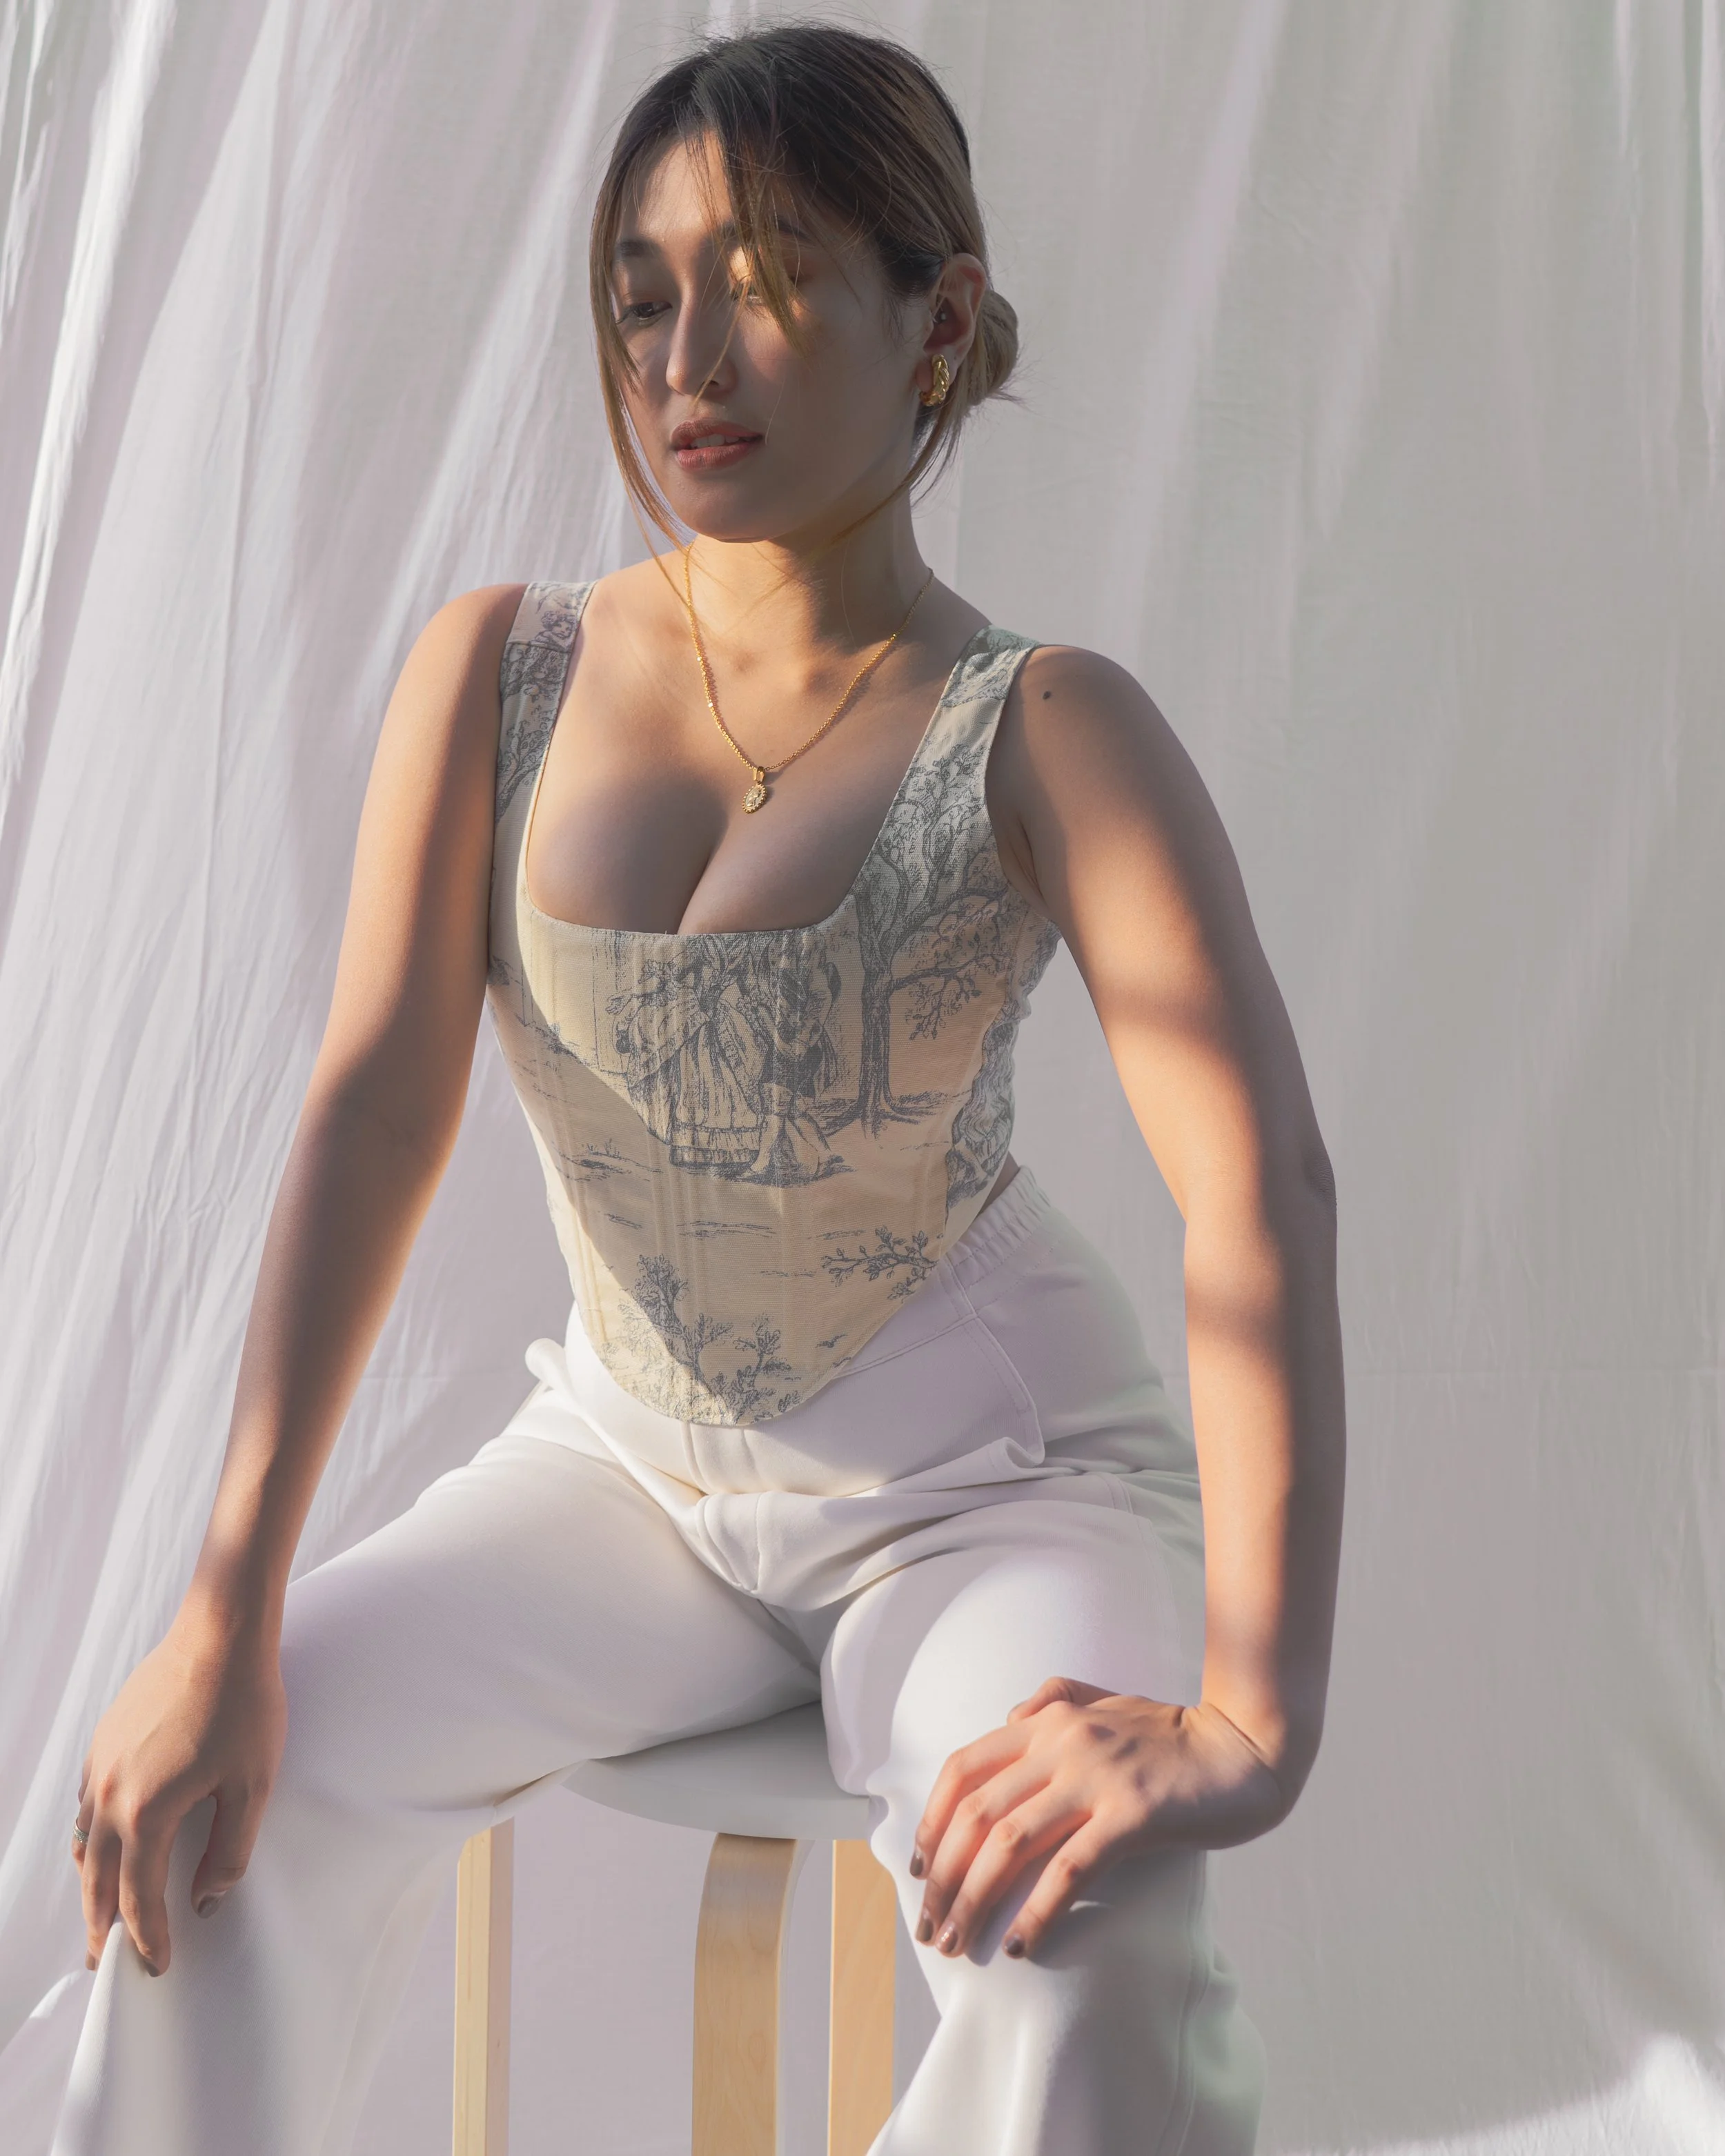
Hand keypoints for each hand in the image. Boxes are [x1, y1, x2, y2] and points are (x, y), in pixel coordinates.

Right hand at [73, 1604, 286, 1976]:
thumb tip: (206, 1902)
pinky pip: (86, 1806)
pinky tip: (104, 1845)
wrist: (221, 1630)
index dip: (148, 1939)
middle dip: (103, 1927)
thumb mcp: (252, 1785)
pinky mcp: (103, 1740)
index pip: (139, 1899)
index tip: (158, 1968)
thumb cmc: (245, 1704)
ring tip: (101, 1916)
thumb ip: (229, 1852)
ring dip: (93, 1884)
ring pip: (86, 1843)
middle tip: (106, 1965)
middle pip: (98, 1880)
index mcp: (147, 1813)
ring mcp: (100, 1765)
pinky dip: (91, 1838)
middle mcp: (110, 1795)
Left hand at [909, 1676, 1290, 1961]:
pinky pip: (1069, 1869)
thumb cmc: (1176, 1732)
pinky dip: (1036, 1910)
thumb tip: (1011, 1716)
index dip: (931, 1821)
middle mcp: (1063, 1743)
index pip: (964, 1768)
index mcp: (1050, 1719)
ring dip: (973, 1900)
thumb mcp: (1107, 1702)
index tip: (918, 1868)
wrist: (1246, 1746)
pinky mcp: (1132, 1814)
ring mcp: (1096, 1778)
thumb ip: (1056, 1699)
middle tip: (930, 1925)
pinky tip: (1021, 1945)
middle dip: (943, 1876)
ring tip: (959, 1944)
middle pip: (976, 1814)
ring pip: (1009, 1843)